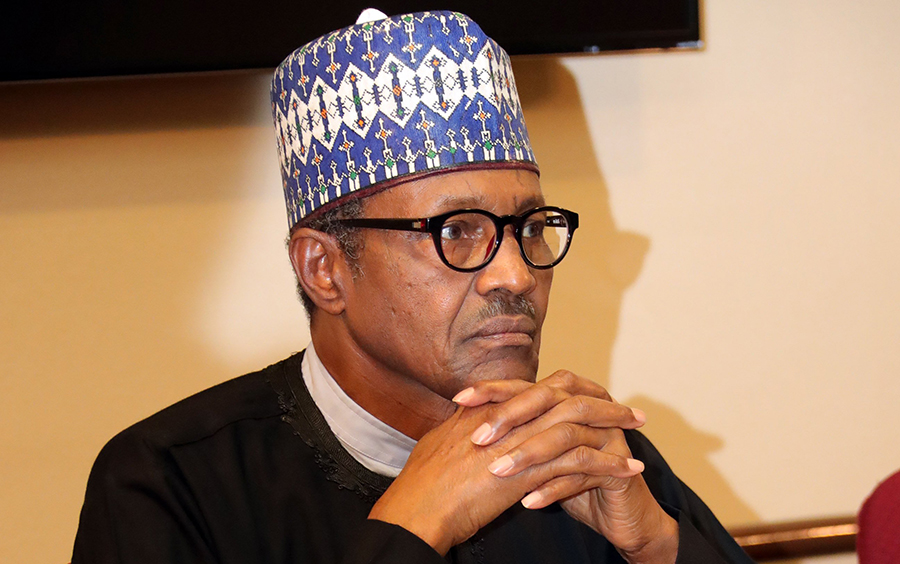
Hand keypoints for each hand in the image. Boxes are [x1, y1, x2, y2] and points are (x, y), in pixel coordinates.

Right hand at [367, 375, 643, 554]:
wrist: (419, 508)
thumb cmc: (422, 484)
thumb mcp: (441, 442)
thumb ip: (461, 426)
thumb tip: (467, 415)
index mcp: (489, 408)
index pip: (540, 390)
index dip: (569, 392)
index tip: (593, 397)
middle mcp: (509, 418)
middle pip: (566, 398)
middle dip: (602, 403)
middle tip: (628, 410)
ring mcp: (522, 441)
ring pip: (580, 424)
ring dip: (615, 428)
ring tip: (639, 433)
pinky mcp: (531, 470)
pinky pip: (582, 462)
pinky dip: (611, 465)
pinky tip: (631, 471)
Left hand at [454, 371, 678, 563]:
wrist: (618, 516)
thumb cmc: (569, 481)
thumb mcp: (536, 454)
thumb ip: (511, 432)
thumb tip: (463, 416)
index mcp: (567, 399)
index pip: (527, 385)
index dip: (494, 389)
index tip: (459, 398)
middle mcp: (589, 409)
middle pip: (548, 399)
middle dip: (510, 416)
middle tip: (477, 437)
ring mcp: (608, 435)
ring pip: (565, 434)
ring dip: (529, 454)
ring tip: (497, 471)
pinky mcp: (620, 466)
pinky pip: (584, 472)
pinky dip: (553, 488)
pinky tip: (528, 502)